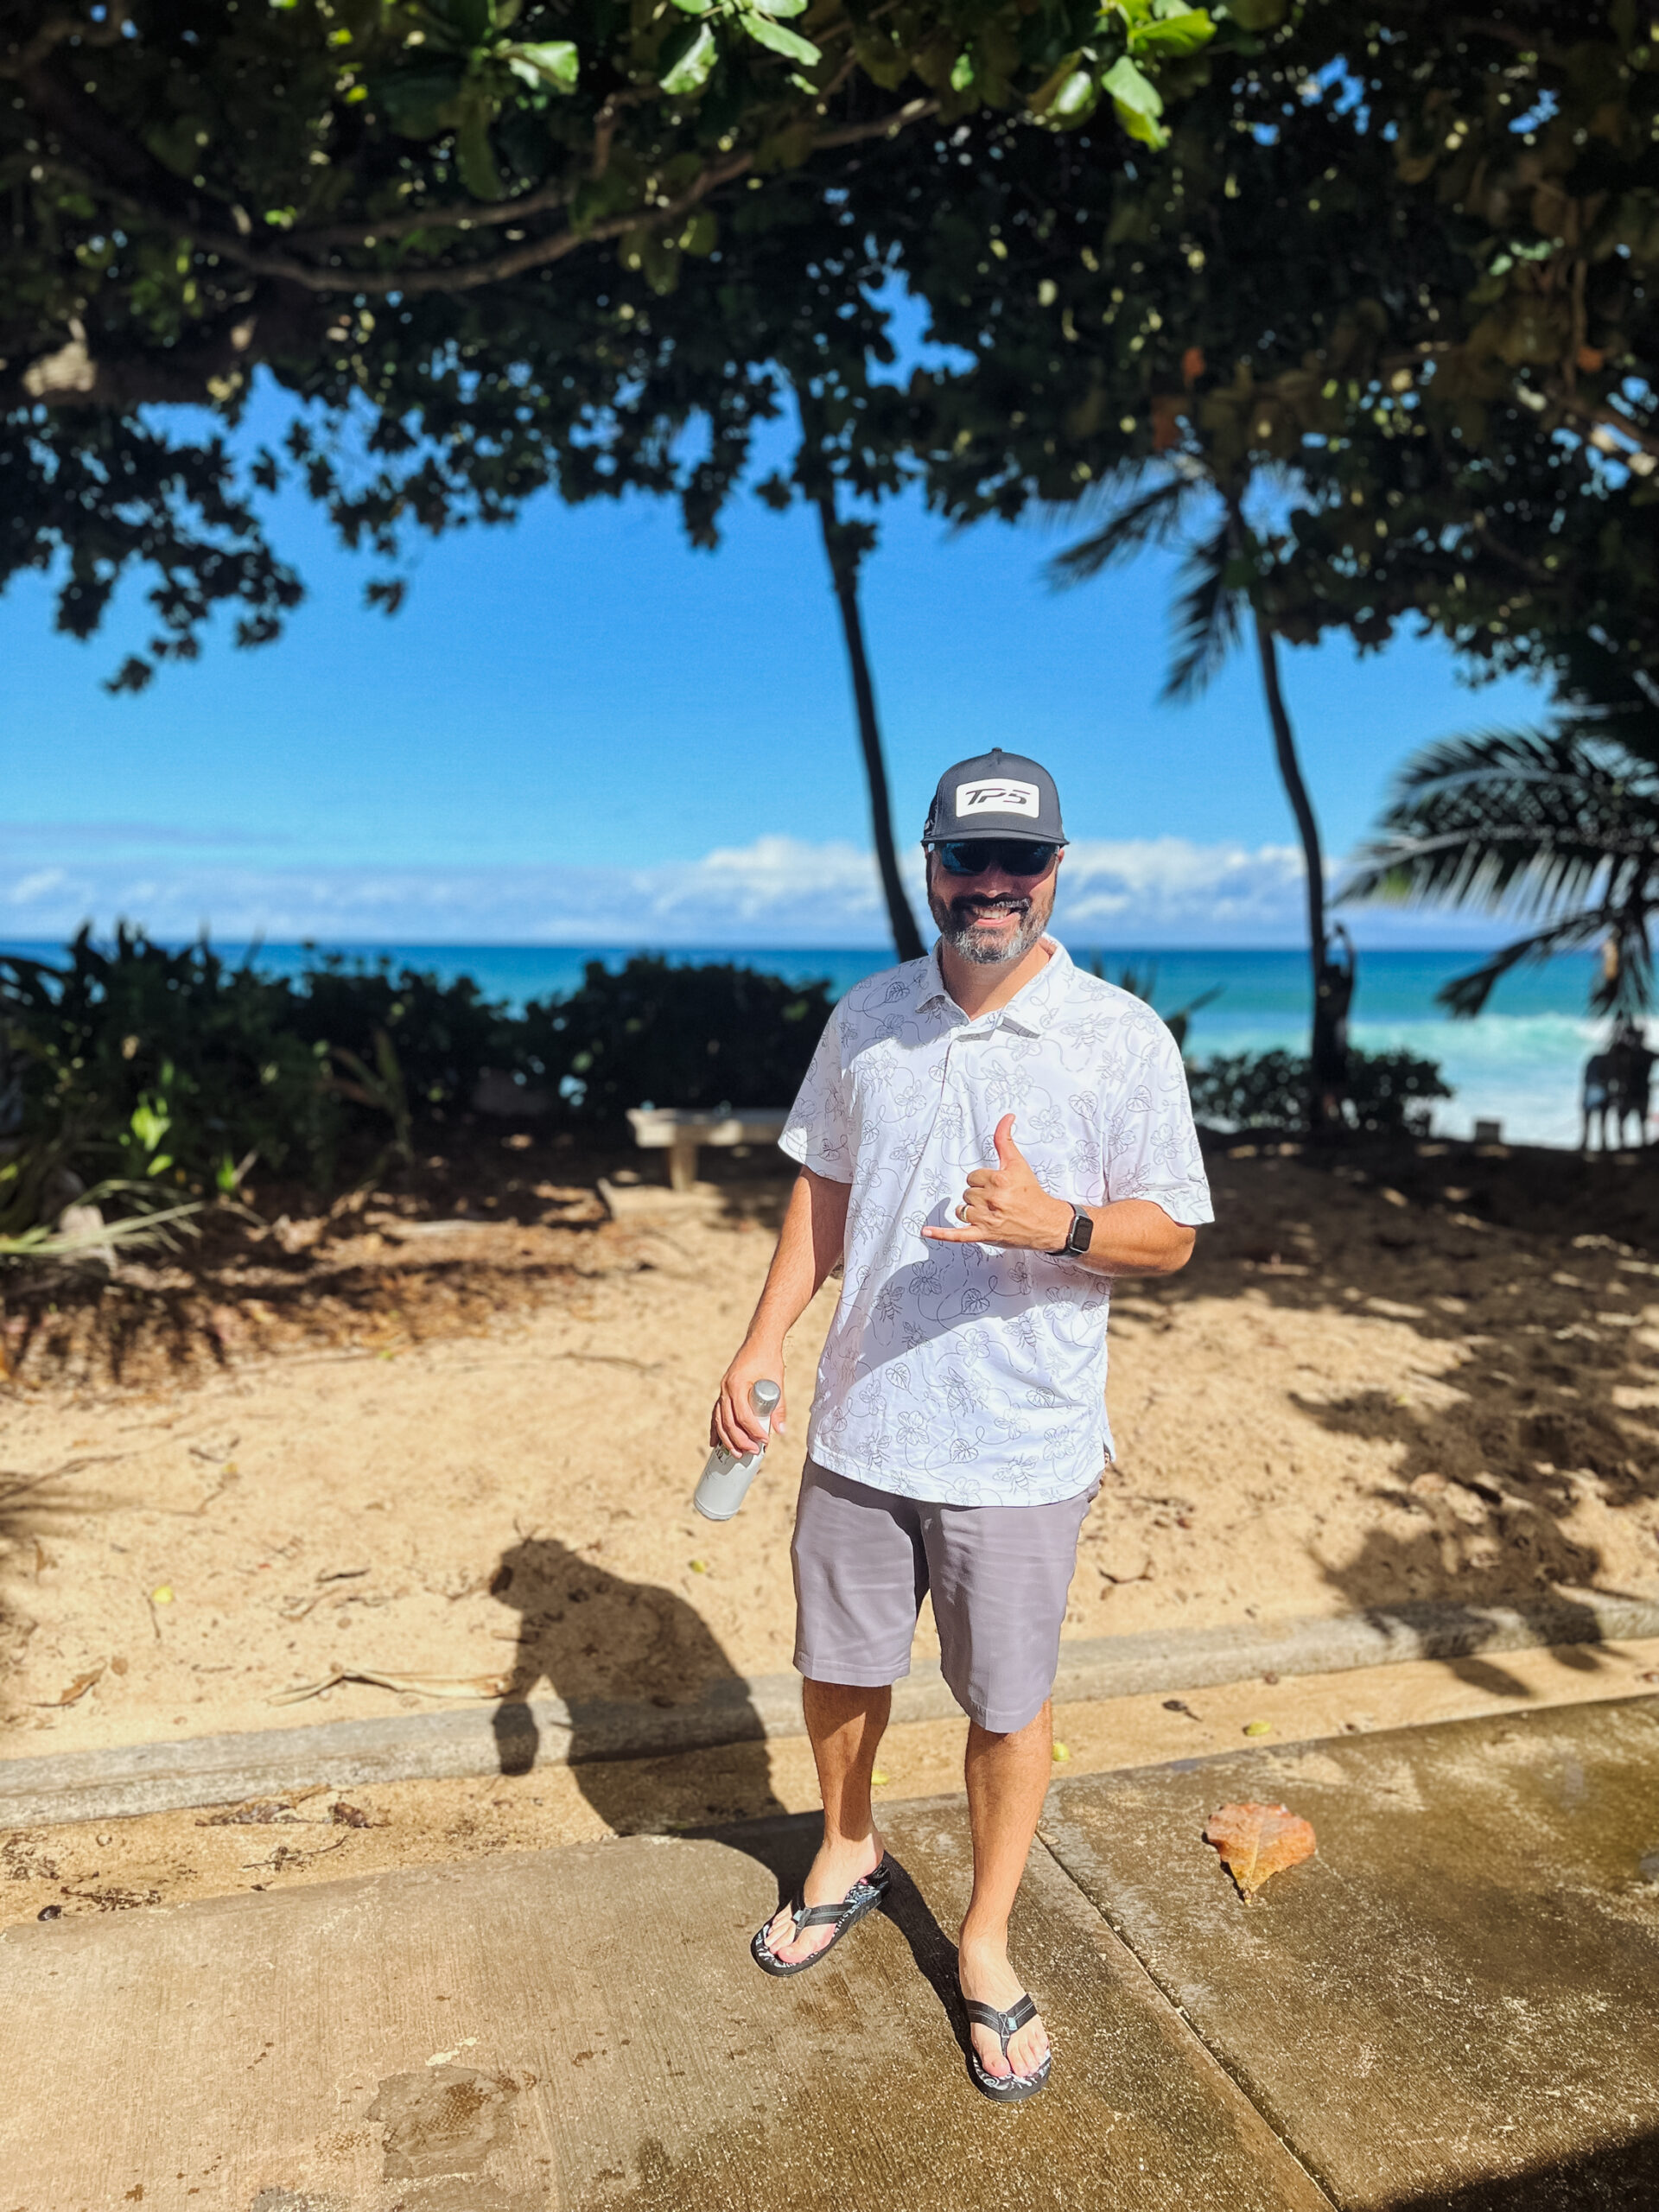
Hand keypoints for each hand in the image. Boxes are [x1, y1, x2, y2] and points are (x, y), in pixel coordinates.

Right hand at [712, 1337, 787, 1456]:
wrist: (760, 1340)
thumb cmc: (769, 1358)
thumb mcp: (777, 1381)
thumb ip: (779, 1407)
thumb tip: (781, 1431)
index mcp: (737, 1385)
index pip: (743, 1416)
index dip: (753, 1431)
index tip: (765, 1441)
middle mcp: (726, 1388)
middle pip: (728, 1422)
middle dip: (739, 1440)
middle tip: (752, 1452)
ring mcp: (723, 1390)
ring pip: (719, 1420)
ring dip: (727, 1439)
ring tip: (736, 1454)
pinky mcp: (724, 1391)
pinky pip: (717, 1413)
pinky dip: (716, 1429)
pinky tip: (715, 1443)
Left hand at [922, 1114, 1073, 1252]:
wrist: (1046, 1223)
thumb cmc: (1032, 1195)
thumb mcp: (1017, 1163)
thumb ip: (1005, 1140)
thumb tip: (1006, 1117)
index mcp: (998, 1181)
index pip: (973, 1177)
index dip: (983, 1181)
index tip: (996, 1186)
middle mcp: (991, 1199)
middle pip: (967, 1193)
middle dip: (979, 1196)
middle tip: (998, 1200)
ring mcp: (986, 1219)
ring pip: (962, 1209)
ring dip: (971, 1211)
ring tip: (990, 1213)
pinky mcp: (983, 1235)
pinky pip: (957, 1234)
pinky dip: (941, 1234)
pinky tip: (927, 1231)